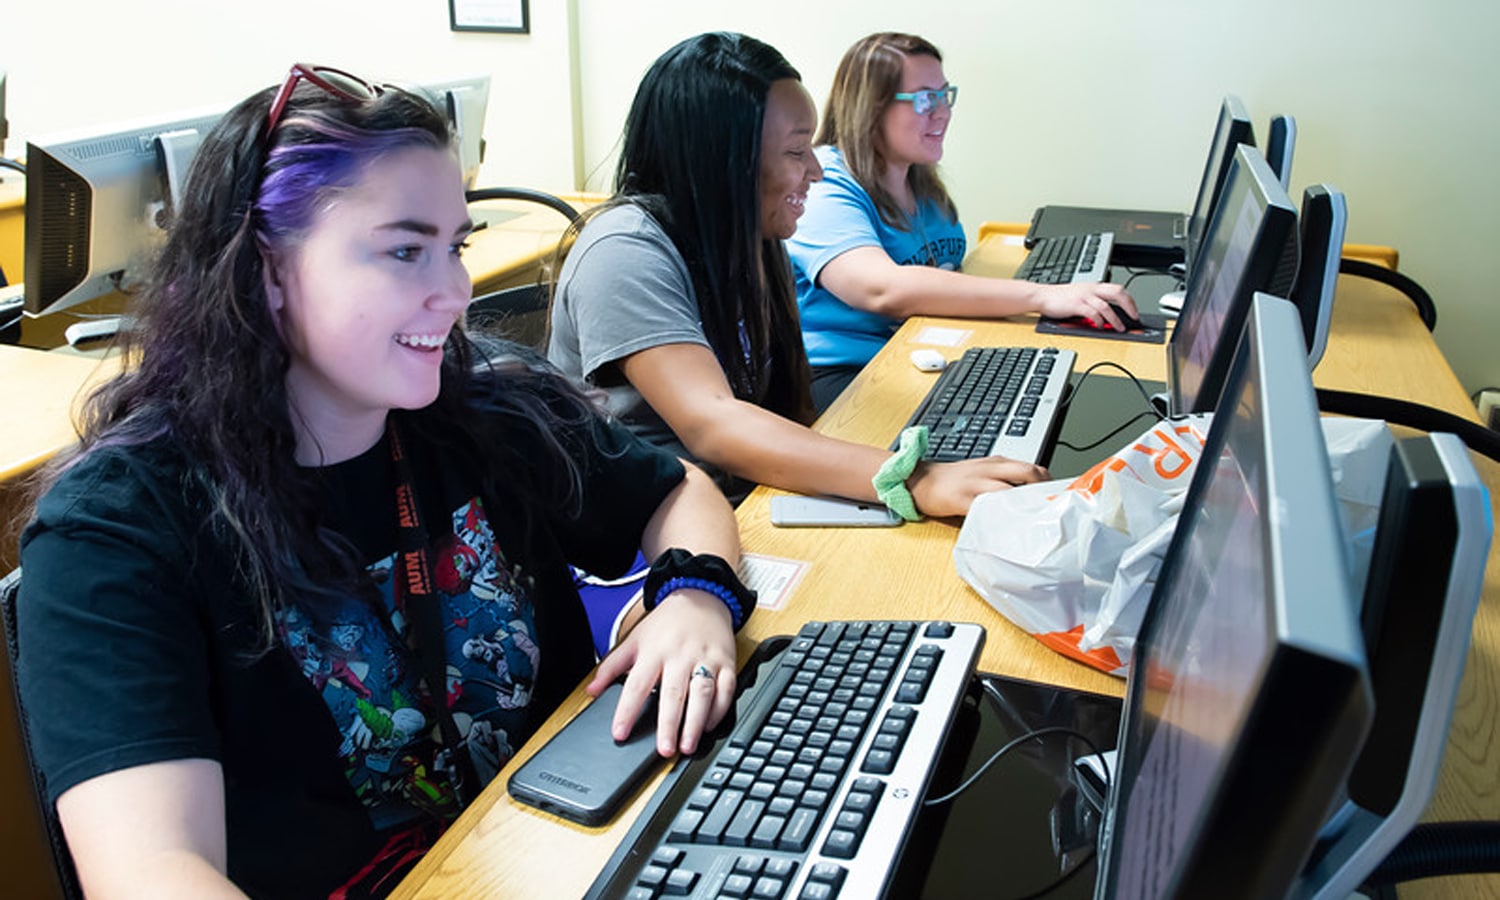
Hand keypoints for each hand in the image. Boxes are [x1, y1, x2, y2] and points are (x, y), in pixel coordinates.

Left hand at [588, 588, 737, 756]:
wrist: (701, 595)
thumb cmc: (667, 623)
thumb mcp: (635, 639)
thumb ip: (612, 666)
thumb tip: (590, 690)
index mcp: (654, 652)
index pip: (637, 685)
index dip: (627, 710)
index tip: (620, 733)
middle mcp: (680, 656)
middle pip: (673, 693)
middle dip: (668, 724)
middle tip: (664, 749)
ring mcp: (706, 659)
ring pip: (702, 693)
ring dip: (695, 722)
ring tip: (687, 745)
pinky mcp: (727, 662)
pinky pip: (726, 689)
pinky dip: (719, 710)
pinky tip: (709, 726)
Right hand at [907, 456, 1049, 517]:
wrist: (919, 480)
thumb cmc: (953, 481)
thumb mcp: (981, 472)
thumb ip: (1003, 480)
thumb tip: (1029, 500)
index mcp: (996, 462)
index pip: (1031, 467)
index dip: (1048, 481)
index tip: (1060, 496)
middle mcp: (990, 469)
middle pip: (1027, 472)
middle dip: (1044, 490)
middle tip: (1054, 508)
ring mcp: (976, 483)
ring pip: (1009, 490)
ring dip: (1026, 505)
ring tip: (1038, 520)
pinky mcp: (962, 498)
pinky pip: (985, 508)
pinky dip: (999, 518)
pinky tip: (1009, 529)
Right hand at [1033, 282, 1139, 330]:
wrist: (1042, 296)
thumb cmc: (1060, 298)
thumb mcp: (1081, 296)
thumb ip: (1094, 303)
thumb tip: (1108, 316)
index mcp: (1094, 287)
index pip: (1118, 289)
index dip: (1130, 300)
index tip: (1134, 311)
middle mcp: (1091, 289)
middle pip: (1117, 293)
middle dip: (1129, 306)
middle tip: (1134, 317)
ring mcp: (1084, 296)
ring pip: (1106, 306)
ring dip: (1115, 319)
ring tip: (1120, 327)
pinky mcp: (1076, 305)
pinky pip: (1092, 313)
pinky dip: (1099, 321)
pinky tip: (1101, 326)